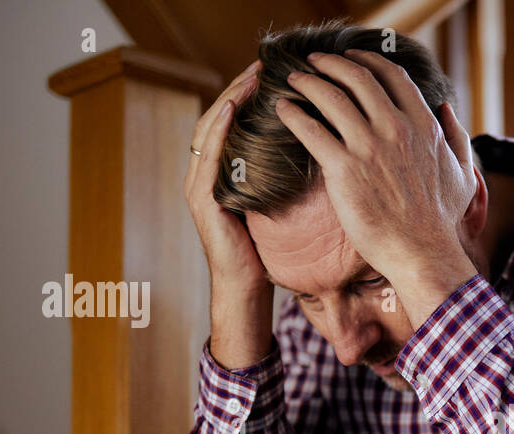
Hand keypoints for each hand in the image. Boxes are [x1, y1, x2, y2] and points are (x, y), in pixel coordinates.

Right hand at [184, 60, 274, 366]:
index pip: (234, 119)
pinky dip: (218, 129)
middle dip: (240, 86)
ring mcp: (199, 183)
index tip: (274, 70)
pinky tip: (231, 107)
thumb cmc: (265, 253)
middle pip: (219, 114)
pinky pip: (208, 155)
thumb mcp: (277, 205)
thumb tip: (314, 148)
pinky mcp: (202, 199)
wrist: (247, 291)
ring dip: (229, 97)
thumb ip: (279, 177)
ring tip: (250, 74)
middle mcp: (205, 171)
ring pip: (210, 127)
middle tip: (264, 61)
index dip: (250, 92)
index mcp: (223, 171)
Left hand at [275, 50, 479, 326]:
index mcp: (424, 126)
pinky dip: (292, 114)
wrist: (422, 253)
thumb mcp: (462, 174)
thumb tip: (445, 108)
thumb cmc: (441, 221)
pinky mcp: (343, 169)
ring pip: (330, 96)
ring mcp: (368, 147)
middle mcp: (396, 128)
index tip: (352, 58)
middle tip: (314, 62)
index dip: (368, 60)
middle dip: (331, 64)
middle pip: (357, 77)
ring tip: (293, 79)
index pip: (392, 76)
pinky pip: (310, 129)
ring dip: (307, 82)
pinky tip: (282, 109)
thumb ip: (457, 137)